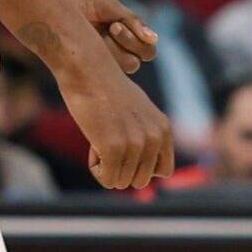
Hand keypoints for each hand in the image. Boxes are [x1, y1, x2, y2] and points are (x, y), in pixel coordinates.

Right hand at [57, 58, 173, 190]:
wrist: (88, 69)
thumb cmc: (106, 88)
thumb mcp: (137, 111)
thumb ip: (145, 135)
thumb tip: (143, 170)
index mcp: (164, 130)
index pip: (163, 171)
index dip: (141, 167)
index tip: (125, 150)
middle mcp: (154, 138)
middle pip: (140, 181)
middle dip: (121, 168)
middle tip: (108, 140)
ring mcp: (136, 144)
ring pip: (121, 182)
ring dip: (106, 166)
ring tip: (100, 137)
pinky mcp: (114, 148)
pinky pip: (107, 179)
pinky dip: (96, 168)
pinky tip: (93, 142)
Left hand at [58, 0, 156, 73]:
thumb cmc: (82, 0)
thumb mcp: (111, 7)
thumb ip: (133, 22)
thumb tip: (154, 38)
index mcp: (127, 38)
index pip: (147, 51)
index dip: (136, 41)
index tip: (116, 24)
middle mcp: (117, 53)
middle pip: (137, 62)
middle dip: (127, 43)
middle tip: (111, 27)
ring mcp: (103, 61)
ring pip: (123, 68)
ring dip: (114, 51)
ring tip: (98, 35)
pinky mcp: (87, 67)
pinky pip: (103, 71)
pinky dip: (99, 58)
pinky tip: (86, 45)